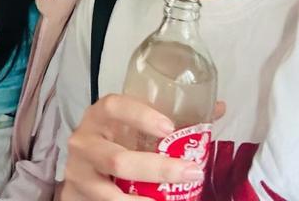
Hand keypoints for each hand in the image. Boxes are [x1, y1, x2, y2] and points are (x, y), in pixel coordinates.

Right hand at [61, 94, 213, 199]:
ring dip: (145, 198)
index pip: (114, 106)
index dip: (140, 115)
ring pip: (112, 191)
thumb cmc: (116, 141)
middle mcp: (85, 140)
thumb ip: (171, 120)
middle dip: (157, 169)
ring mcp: (80, 170)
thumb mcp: (135, 128)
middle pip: (117, 158)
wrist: (83, 171)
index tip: (169, 127)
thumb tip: (218, 108)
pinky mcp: (80, 193)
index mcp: (100, 115)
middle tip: (190, 171)